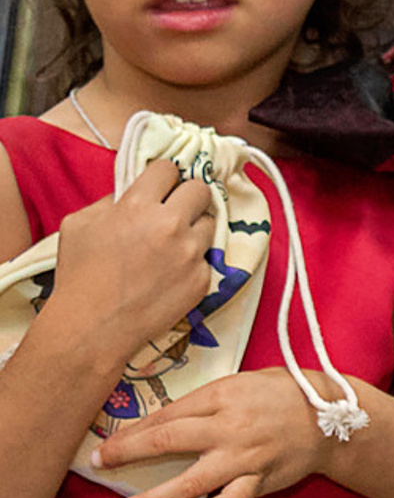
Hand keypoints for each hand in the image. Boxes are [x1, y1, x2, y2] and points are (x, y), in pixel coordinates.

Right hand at [47, 158, 217, 364]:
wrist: (91, 329)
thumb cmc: (78, 276)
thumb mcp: (78, 225)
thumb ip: (109, 201)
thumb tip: (132, 193)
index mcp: (138, 205)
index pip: (168, 168)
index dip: (163, 177)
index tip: (161, 187)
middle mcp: (170, 224)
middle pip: (200, 190)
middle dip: (187, 197)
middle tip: (175, 211)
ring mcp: (190, 252)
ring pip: (210, 222)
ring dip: (194, 229)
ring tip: (172, 245)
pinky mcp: (202, 278)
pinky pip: (207, 258)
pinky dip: (193, 262)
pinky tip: (171, 273)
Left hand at [92, 367, 330, 497]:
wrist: (335, 418)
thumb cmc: (287, 394)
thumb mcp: (245, 382)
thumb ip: (208, 400)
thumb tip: (163, 421)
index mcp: (225, 394)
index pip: (168, 413)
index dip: (132, 430)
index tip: (106, 443)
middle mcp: (231, 426)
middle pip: (167, 442)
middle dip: (126, 455)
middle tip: (98, 466)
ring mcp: (244, 457)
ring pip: (189, 483)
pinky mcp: (259, 481)